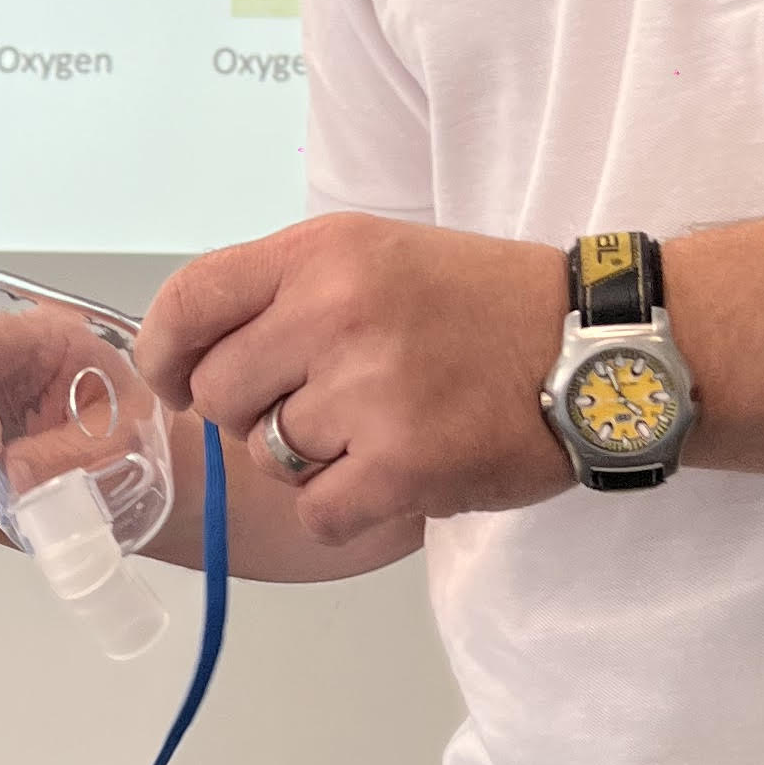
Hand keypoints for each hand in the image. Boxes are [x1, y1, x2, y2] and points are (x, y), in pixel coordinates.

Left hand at [135, 214, 570, 544]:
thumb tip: (193, 363)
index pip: (189, 301)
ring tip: (380, 430)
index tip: (174, 381)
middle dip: (255, 414)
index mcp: (322, 252)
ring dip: (311, 460)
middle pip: (219, 394)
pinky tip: (394, 477)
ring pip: (268, 456)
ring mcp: (369, 390)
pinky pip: (316, 512)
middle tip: (324, 408)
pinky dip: (345, 509)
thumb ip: (287, 295)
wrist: (599, 348)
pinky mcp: (403, 464)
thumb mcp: (379, 257)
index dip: (164, 354)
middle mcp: (335, 311)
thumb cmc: (484, 305)